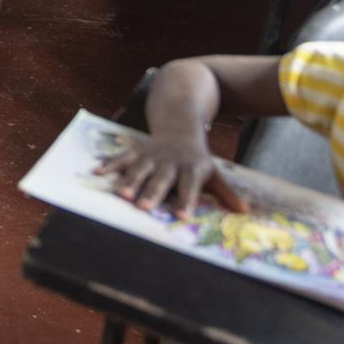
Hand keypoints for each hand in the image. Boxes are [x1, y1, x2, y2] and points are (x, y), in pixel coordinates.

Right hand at [96, 133, 246, 217]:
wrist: (180, 127)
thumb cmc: (197, 160)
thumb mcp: (214, 174)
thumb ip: (227, 194)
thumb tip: (246, 212)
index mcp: (191, 169)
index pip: (190, 186)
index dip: (187, 200)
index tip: (183, 216)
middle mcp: (170, 163)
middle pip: (162, 180)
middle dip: (153, 193)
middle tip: (145, 208)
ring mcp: (151, 156)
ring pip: (140, 169)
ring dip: (130, 181)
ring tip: (122, 195)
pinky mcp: (136, 151)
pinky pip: (121, 158)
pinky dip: (109, 164)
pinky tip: (97, 172)